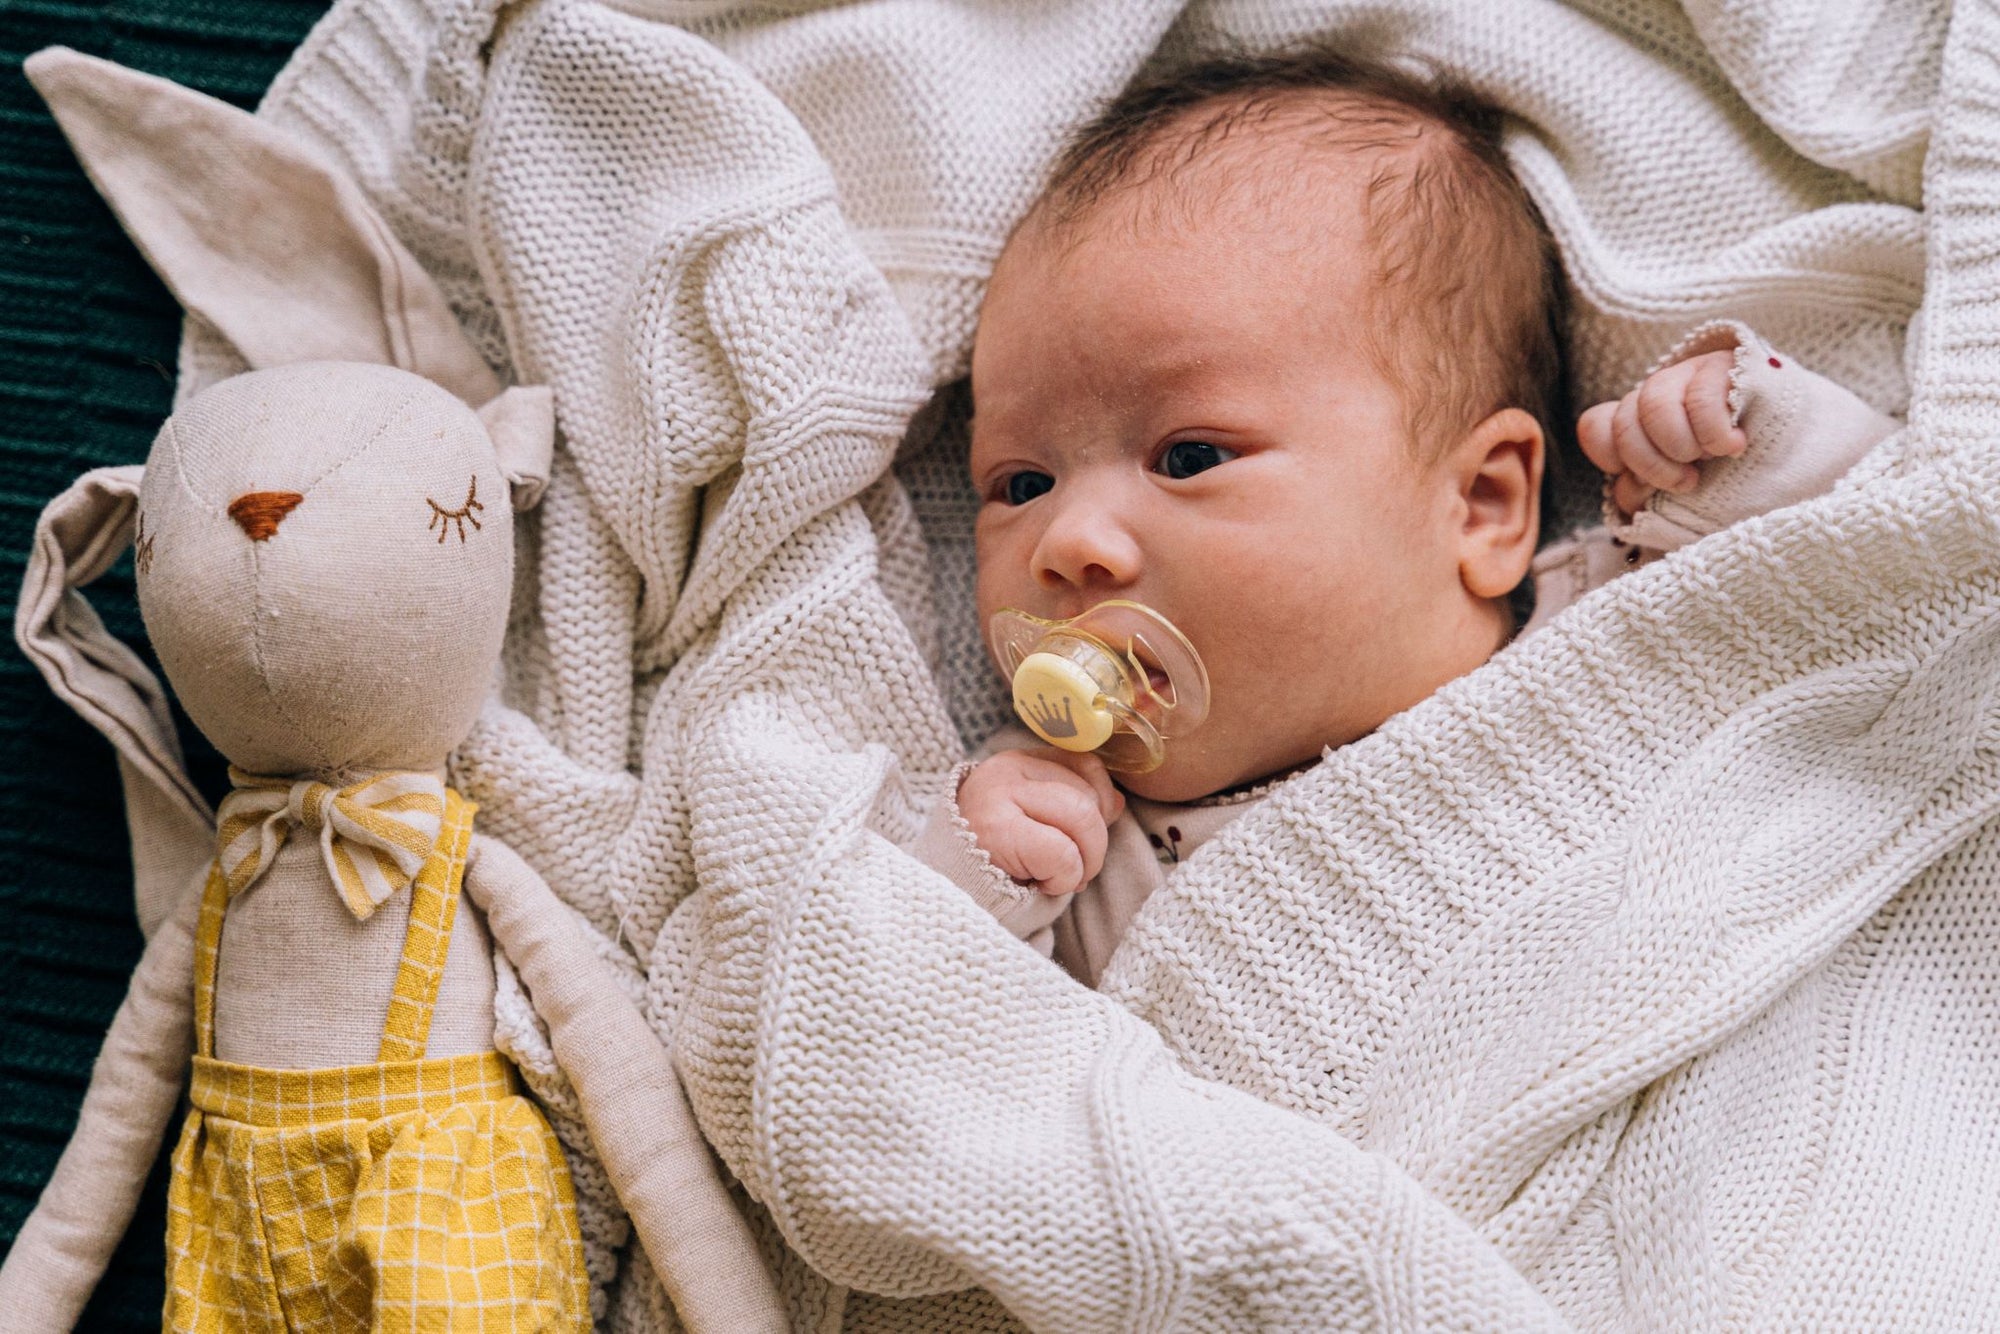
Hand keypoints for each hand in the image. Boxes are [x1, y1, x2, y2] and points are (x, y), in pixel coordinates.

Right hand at [957, 749, 1125, 896]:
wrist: (947, 895)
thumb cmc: (994, 860)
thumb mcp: (1036, 822)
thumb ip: (1074, 804)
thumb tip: (1116, 802)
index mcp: (1019, 762)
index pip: (1085, 765)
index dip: (1099, 805)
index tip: (1081, 838)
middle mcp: (1006, 770)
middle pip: (1088, 797)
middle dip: (1095, 844)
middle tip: (1074, 871)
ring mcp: (998, 796)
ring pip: (1082, 818)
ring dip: (1084, 862)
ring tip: (1059, 878)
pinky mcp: (996, 831)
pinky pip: (1062, 853)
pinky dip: (1063, 878)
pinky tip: (1039, 884)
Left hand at [1578, 350, 1747, 516]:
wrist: (1800, 454)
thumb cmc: (1733, 478)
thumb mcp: (1681, 493)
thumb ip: (1646, 492)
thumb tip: (1629, 489)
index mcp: (1640, 420)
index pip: (1597, 426)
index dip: (1612, 456)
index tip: (1641, 481)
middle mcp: (1658, 392)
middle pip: (1624, 421)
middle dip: (1651, 464)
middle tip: (1687, 481)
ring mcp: (1689, 373)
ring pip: (1654, 404)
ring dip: (1681, 446)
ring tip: (1711, 460)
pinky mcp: (1725, 366)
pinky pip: (1700, 397)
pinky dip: (1713, 434)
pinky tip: (1734, 445)